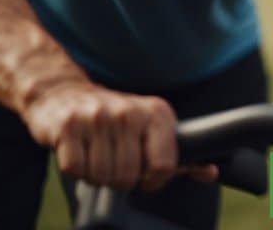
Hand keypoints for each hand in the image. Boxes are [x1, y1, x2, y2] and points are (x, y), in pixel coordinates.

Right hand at [22, 81, 187, 190]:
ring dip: (96, 175)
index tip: (144, 174)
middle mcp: (129, 112)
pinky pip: (75, 170)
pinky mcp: (68, 125)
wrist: (63, 92)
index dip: (152, 180)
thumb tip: (210, 173)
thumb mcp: (152, 130)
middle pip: (129, 177)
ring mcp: (98, 117)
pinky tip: (77, 150)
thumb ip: (182, 155)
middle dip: (119, 179)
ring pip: (102, 176)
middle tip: (113, 161)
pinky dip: (75, 169)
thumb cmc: (115, 119)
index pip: (165, 165)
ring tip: (95, 154)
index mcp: (157, 113)